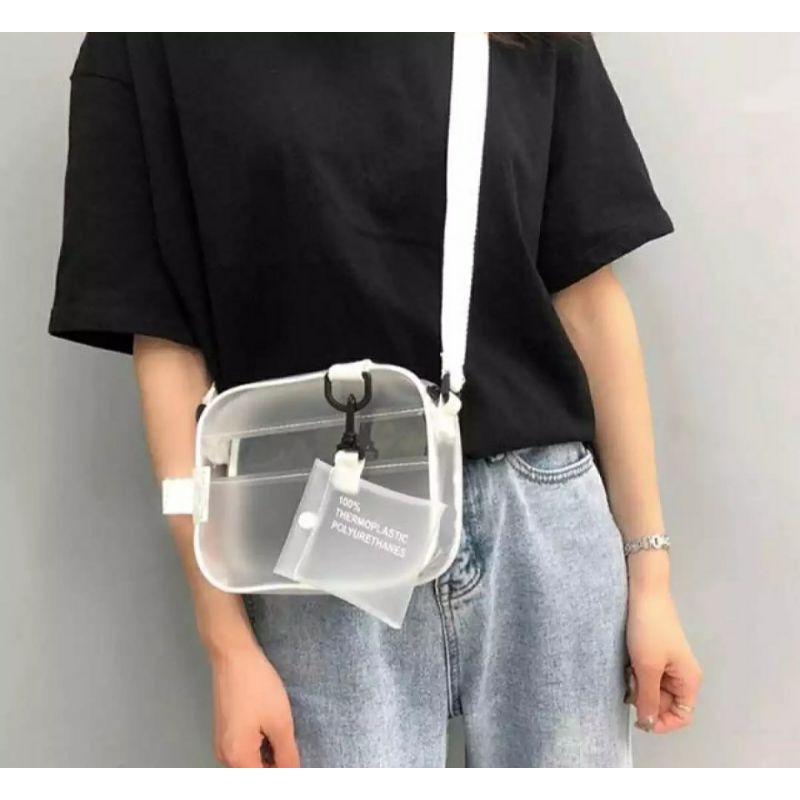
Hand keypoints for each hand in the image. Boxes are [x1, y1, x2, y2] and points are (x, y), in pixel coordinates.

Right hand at [210, 643, 300, 766]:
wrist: (234, 656)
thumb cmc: (258, 686)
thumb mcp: (280, 722)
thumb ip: (287, 756)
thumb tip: (292, 775)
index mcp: (237, 758)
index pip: (263, 781)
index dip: (283, 774)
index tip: (294, 760)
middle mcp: (224, 756)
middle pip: (253, 774)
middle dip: (275, 767)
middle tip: (291, 750)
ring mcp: (221, 743)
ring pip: (248, 763)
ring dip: (267, 757)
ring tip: (283, 738)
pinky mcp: (223, 730)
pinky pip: (242, 750)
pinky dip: (258, 746)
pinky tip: (270, 729)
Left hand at [625, 580, 702, 733]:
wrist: (644, 592)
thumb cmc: (649, 629)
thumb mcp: (647, 667)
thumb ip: (648, 698)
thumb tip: (648, 722)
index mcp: (689, 680)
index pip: (682, 716)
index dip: (662, 722)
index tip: (639, 717)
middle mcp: (682, 674)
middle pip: (666, 703)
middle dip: (647, 700)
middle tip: (631, 686)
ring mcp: (669, 663)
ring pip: (654, 689)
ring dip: (639, 686)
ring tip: (629, 672)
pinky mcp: (655, 652)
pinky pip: (647, 674)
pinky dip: (637, 674)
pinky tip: (628, 664)